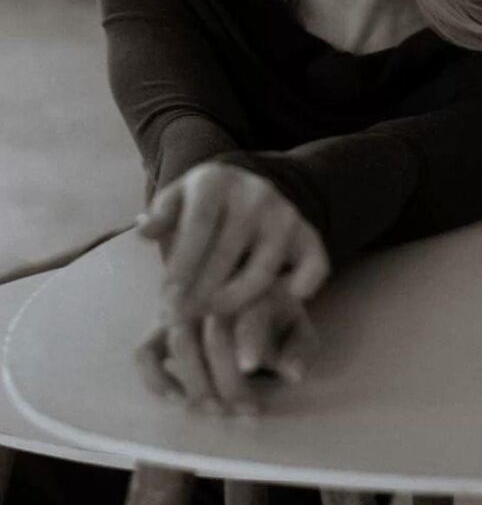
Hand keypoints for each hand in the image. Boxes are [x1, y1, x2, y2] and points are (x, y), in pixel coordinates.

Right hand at [135, 282, 319, 413]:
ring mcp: (181, 308)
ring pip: (180, 341)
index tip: (254, 373)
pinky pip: (144, 353)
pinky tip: (178, 399)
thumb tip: (294, 374)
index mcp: (253, 287)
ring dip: (198, 382)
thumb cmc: (272, 317)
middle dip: (229, 380)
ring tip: (217, 408)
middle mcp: (212, 291)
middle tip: (243, 409)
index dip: (251, 344)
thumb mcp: (296, 328)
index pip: (249, 314)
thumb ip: (299, 349)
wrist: (243, 289)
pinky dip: (157, 379)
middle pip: (214, 333)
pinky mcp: (158, 326)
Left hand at [137, 159, 330, 321]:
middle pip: (228, 253)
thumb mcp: (176, 200)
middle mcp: (256, 194)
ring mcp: (286, 215)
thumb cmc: (202, 206)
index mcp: (217, 181)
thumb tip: (144, 230)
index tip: (166, 301)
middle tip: (182, 321)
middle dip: (201, 293)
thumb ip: (160, 217)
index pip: (198, 225)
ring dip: (236, 302)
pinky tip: (272, 309)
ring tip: (212, 323)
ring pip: (262, 270)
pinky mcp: (309, 236)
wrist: (251, 188)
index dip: (182, 266)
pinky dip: (299, 290)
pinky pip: (313, 269)